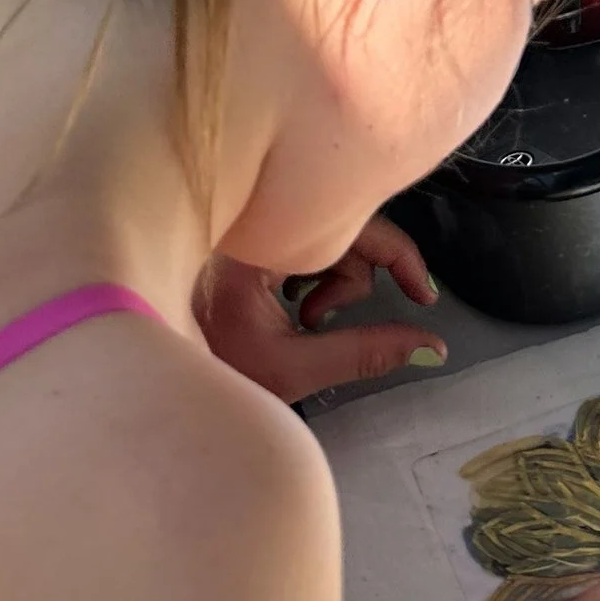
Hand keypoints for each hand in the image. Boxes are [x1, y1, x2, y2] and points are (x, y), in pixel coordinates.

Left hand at [192, 211, 445, 400]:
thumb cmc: (218, 372)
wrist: (168, 378)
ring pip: (326, 234)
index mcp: (256, 244)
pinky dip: (315, 273)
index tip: (422, 297)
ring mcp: (248, 227)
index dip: (397, 257)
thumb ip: (364, 354)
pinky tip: (294, 307)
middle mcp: (251, 222)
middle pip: (341, 226)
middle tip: (337, 319)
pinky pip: (305, 239)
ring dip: (333, 280)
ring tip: (307, 321)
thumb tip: (431, 345)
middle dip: (353, 278)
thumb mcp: (295, 370)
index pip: (350, 226)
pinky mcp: (248, 237)